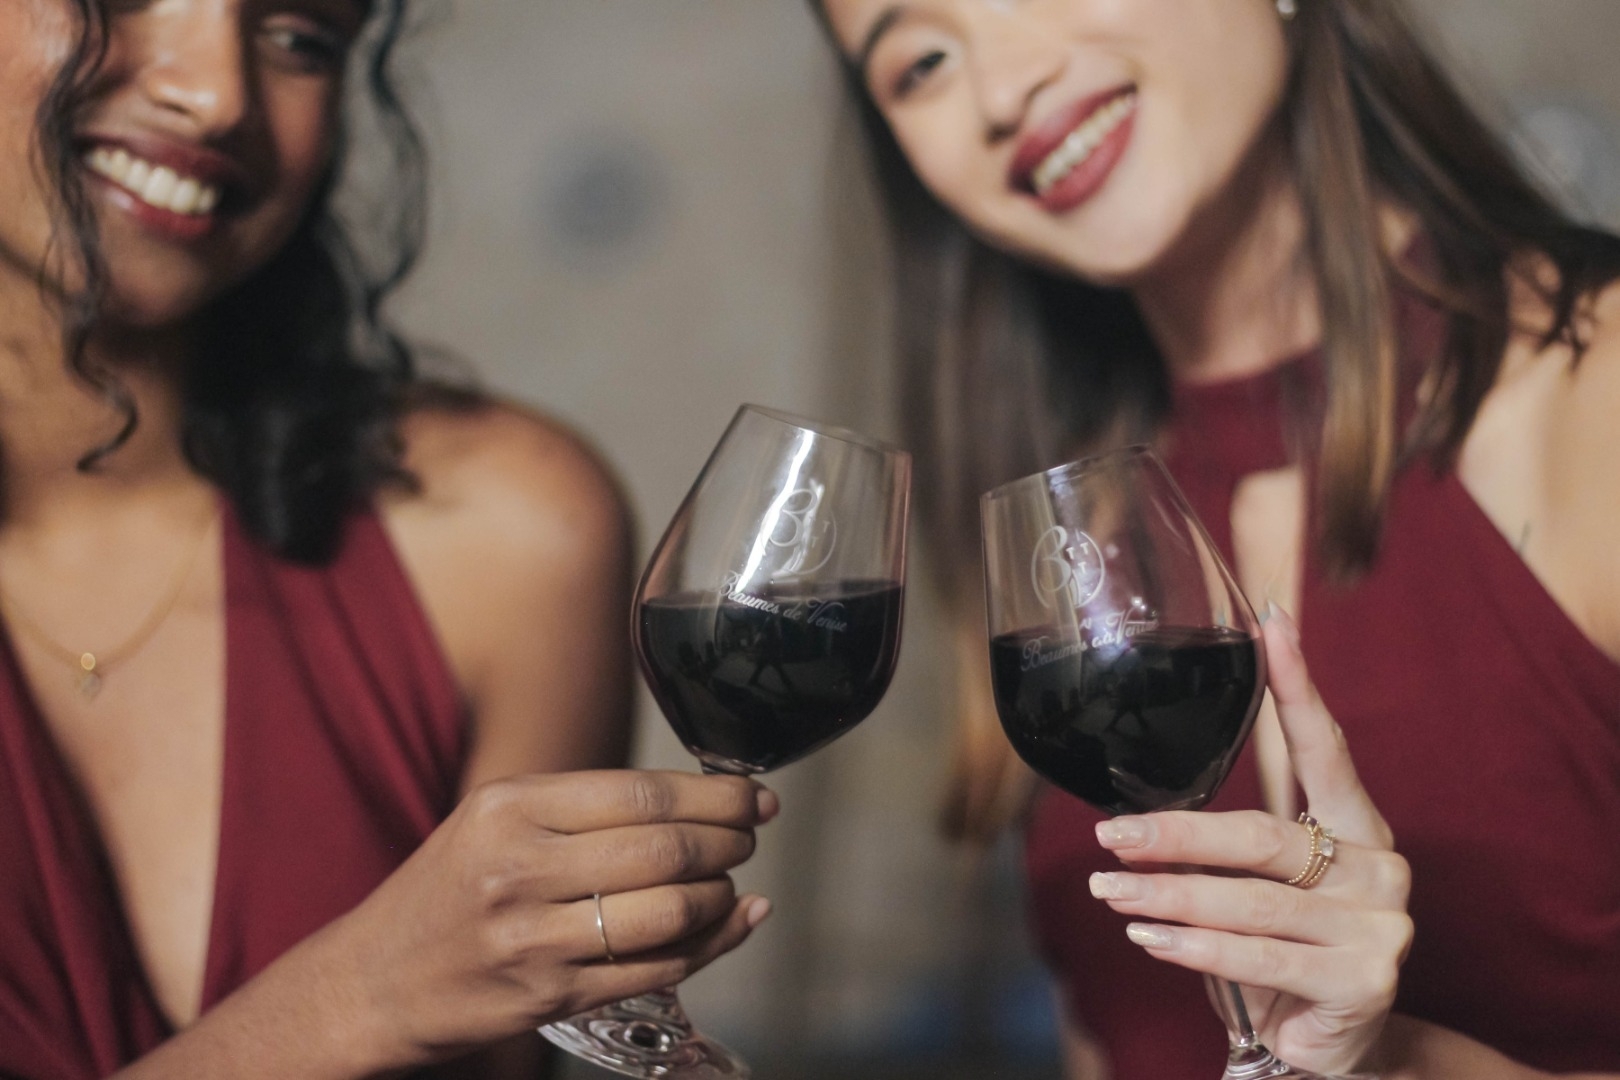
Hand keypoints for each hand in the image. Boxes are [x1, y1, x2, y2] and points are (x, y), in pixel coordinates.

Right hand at [324, 769, 774, 1069]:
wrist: (372, 982)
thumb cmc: (447, 891)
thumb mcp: (494, 820)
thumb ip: (584, 807)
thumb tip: (699, 798)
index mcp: (510, 808)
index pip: (642, 793)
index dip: (715, 794)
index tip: (752, 794)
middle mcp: (521, 869)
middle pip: (665, 849)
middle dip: (730, 839)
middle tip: (750, 833)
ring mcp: (536, 939)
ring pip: (670, 912)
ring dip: (722, 895)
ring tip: (730, 881)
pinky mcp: (550, 996)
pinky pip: (657, 969)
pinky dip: (710, 944)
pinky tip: (731, 923)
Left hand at [1087, 606, 1412, 1074]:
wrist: (1332, 1049)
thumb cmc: (1286, 952)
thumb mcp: (1263, 888)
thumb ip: (1231, 846)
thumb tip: (1138, 811)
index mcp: (1358, 827)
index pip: (1324, 748)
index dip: (1297, 685)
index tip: (1271, 621)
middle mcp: (1380, 867)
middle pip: (1264, 836)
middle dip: (1177, 834)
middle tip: (1113, 833)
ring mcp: (1380, 925)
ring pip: (1253, 901)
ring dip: (1169, 895)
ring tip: (1111, 888)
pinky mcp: (1366, 981)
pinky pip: (1261, 956)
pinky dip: (1194, 947)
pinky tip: (1150, 938)